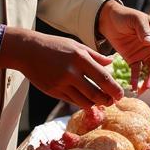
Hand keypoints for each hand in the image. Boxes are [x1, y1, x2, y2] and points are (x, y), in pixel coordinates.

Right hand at [0, 27, 123, 107]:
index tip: (121, 94)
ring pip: (84, 101)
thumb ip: (95, 56)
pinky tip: (87, 100)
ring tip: (101, 101)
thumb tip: (112, 63)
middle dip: (107, 100)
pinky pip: (72, 101)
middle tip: (112, 101)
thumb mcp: (76, 45)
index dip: (114, 89)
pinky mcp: (53, 91)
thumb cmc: (55, 46)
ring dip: (95, 104)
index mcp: (80, 58)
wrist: (28, 51)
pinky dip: (82, 102)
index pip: (103, 78)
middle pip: (96, 94)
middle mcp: (72, 72)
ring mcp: (61, 83)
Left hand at [97, 0, 149, 92]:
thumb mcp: (135, 19)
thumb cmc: (125, 15)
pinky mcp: (134, 59)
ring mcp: (145, 53)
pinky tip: (133, 87)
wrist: (108, 20)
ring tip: (145, 88)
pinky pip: (136, 71)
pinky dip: (135, 79)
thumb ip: (143, 30)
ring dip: (149, 79)